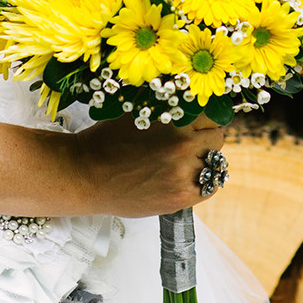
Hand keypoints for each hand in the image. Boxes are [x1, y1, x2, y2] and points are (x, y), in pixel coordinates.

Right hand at [63, 115, 226, 217]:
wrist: (85, 175)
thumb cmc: (108, 142)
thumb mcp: (140, 112)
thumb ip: (169, 110)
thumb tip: (194, 104)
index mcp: (175, 121)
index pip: (212, 117)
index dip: (204, 121)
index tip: (198, 126)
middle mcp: (183, 146)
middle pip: (216, 139)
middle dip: (205, 140)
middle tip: (190, 145)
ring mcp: (182, 174)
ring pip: (215, 165)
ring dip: (203, 162)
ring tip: (183, 163)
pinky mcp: (178, 197)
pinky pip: (210, 188)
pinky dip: (203, 182)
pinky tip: (185, 178)